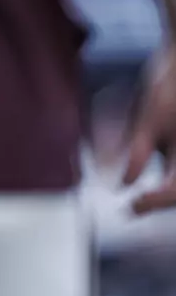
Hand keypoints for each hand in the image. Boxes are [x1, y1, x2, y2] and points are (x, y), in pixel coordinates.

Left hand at [123, 40, 175, 214]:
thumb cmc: (167, 86)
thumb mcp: (147, 119)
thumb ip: (136, 152)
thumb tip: (124, 185)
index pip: (175, 191)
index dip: (155, 202)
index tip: (131, 205)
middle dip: (160, 201)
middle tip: (132, 209)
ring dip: (165, 193)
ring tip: (140, 200)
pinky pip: (175, 169)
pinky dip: (167, 179)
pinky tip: (149, 182)